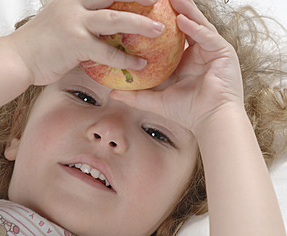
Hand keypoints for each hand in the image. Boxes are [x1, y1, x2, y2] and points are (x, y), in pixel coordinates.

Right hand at [8, 0, 163, 84]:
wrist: (17, 58)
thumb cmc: (39, 44)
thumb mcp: (59, 22)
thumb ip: (80, 21)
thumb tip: (101, 30)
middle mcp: (74, 5)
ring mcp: (74, 22)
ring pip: (114, 19)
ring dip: (139, 23)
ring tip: (159, 29)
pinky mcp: (74, 43)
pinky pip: (106, 50)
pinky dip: (124, 58)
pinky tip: (139, 63)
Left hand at [111, 0, 243, 134]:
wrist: (211, 121)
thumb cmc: (188, 112)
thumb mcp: (156, 100)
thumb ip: (136, 95)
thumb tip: (113, 92)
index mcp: (185, 60)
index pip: (172, 37)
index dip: (159, 24)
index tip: (143, 13)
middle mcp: (199, 52)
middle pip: (185, 25)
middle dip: (172, 10)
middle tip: (157, 0)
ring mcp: (212, 50)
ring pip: (197, 24)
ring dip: (184, 10)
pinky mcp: (223, 52)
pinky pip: (207, 35)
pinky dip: (195, 27)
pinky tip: (181, 19)